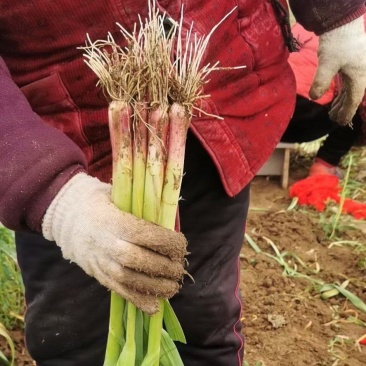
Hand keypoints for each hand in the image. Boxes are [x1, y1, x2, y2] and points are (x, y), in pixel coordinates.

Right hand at [42, 173, 186, 314]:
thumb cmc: (101, 203)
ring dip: (155, 287)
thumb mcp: (119, 195)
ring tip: (173, 287)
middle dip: (163, 267)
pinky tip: (155, 306)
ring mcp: (100, 262)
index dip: (165, 241)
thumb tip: (171, 219)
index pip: (142, 234)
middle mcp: (105, 243)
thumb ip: (142, 207)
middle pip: (136, 260)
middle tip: (179, 269)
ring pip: (128, 280)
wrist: (68, 217)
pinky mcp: (98, 274)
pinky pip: (118, 291)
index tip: (181, 244)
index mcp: (113, 221)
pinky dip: (137, 301)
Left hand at [310, 16, 365, 124]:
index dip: (346, 113)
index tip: (340, 123)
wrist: (342, 22)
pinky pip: (348, 82)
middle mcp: (362, 74)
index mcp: (360, 76)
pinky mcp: (352, 64)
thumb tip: (314, 97)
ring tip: (331, 111)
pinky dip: (342, 91)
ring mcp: (357, 68)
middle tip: (332, 119)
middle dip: (343, 108)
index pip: (353, 100)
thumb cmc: (337, 43)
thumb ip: (321, 81)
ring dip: (341, 101)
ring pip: (350, 89)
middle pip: (353, 96)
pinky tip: (336, 97)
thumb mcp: (327, 63)